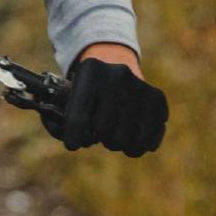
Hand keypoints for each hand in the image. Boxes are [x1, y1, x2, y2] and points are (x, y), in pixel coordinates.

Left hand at [43, 49, 167, 156]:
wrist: (115, 68)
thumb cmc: (86, 91)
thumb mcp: (68, 94)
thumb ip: (58, 120)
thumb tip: (69, 140)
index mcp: (89, 71)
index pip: (78, 114)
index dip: (74, 135)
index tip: (72, 145)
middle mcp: (117, 75)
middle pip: (102, 130)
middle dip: (97, 138)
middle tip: (98, 134)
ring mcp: (140, 86)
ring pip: (124, 139)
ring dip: (115, 144)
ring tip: (112, 136)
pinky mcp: (158, 99)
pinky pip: (147, 139)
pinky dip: (137, 147)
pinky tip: (131, 143)